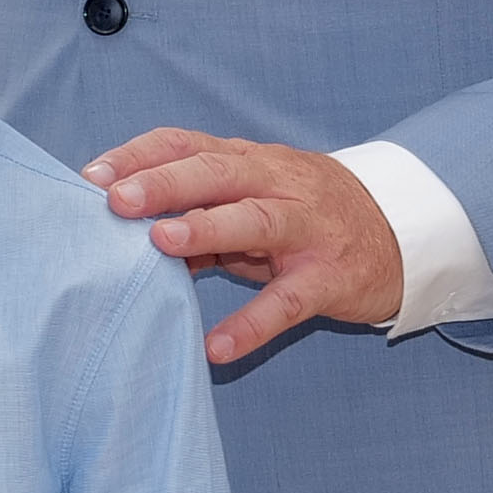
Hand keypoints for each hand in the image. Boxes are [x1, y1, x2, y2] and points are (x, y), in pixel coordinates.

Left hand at [91, 128, 409, 369]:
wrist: (402, 233)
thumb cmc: (307, 216)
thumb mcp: (254, 202)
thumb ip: (197, 212)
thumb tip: (127, 233)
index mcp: (251, 162)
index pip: (187, 145)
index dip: (139, 156)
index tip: (90, 177)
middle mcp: (279, 185)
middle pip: (218, 173)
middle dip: (165, 183)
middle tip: (115, 201)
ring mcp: (308, 230)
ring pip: (257, 221)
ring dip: (208, 229)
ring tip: (162, 244)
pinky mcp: (330, 278)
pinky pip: (288, 302)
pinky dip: (252, 325)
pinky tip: (217, 348)